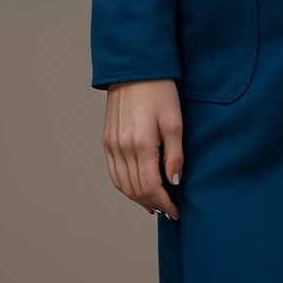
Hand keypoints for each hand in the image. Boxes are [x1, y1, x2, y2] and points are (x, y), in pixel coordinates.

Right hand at [101, 79, 183, 221]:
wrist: (135, 70)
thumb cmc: (160, 92)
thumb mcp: (175, 122)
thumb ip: (175, 155)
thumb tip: (174, 183)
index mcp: (141, 145)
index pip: (151, 187)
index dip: (164, 204)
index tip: (176, 212)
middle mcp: (122, 148)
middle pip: (135, 190)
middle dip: (153, 204)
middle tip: (168, 209)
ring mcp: (111, 145)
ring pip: (122, 185)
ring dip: (138, 198)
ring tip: (155, 203)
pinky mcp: (106, 141)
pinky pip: (114, 173)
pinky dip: (125, 186)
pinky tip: (138, 188)